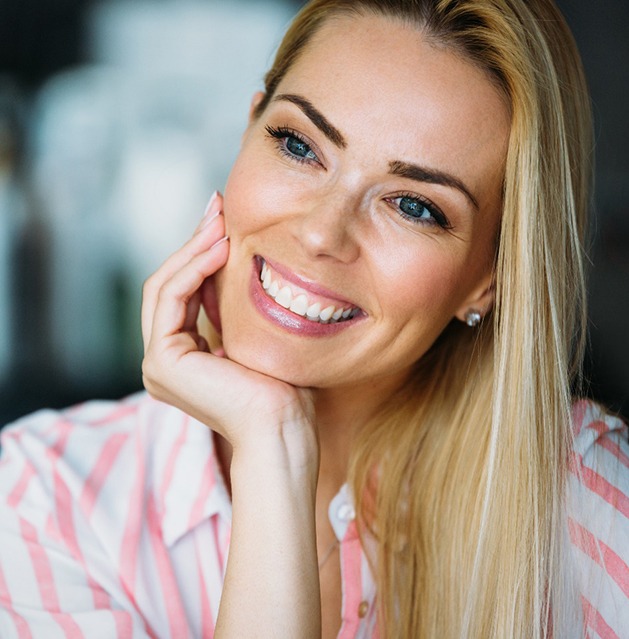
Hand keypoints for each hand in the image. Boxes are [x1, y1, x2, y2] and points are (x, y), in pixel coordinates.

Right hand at [141, 192, 316, 463]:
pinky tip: (219, 247)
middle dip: (194, 242)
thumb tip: (230, 254)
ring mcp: (157, 364)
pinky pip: (171, 298)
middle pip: (169, 284)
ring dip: (193, 248)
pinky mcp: (161, 362)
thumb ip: (229, 303)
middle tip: (218, 206)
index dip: (200, 252)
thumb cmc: (282, 387)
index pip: (184, 292)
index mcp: (183, 357)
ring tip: (221, 220)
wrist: (284, 428)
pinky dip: (193, 268)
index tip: (224, 220)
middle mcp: (164, 360)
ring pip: (165, 286)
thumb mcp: (251, 332)